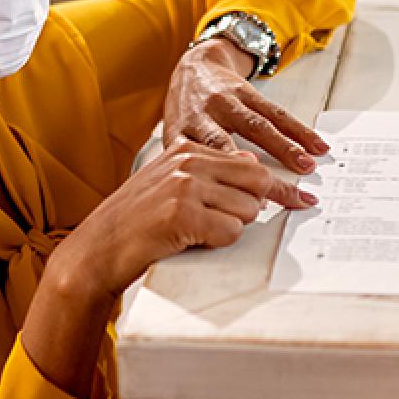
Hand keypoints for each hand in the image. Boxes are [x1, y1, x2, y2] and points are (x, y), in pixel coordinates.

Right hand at [51, 138, 316, 306]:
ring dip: (230, 228)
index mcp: (183, 150)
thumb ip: (204, 171)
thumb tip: (252, 165)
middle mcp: (185, 162)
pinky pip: (231, 232)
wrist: (97, 248)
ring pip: (248, 209)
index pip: (249, 164)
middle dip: (254, 208)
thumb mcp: (166, 183)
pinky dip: (218, 243)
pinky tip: (189, 241)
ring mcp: (184, 186)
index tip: (302, 199)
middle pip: (257, 182)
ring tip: (196, 232)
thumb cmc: (133, 221)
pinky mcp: (183, 214)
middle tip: (231, 224)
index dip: (275, 188)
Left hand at [164, 38, 328, 188]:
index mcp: (181, 135)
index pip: (198, 165)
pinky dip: (297, 130)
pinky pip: (274, 112)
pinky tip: (315, 144)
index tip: (243, 204)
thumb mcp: (176, 140)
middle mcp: (201, 117)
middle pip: (227, 148)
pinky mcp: (245, 92)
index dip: (219, 184)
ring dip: (284, 147)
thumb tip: (215, 209)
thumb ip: (191, 169)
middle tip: (275, 191)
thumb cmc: (187, 113)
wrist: (194, 68)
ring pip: (256, 127)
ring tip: (307, 166)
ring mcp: (224, 103)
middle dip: (251, 172)